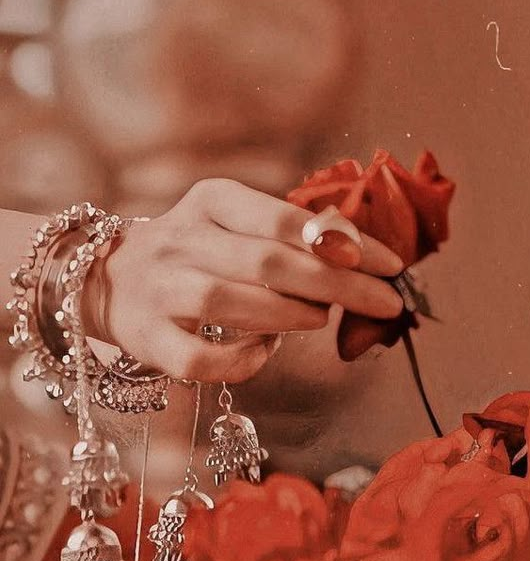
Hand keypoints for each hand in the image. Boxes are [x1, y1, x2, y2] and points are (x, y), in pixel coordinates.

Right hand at [83, 179, 404, 382]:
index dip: (344, 244)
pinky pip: (200, 359)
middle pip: (268, 261)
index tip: (392, 266)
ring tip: (323, 317)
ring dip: (290, 315)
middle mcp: (182, 239)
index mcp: (212, 201)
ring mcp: (160, 289)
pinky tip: (264, 351)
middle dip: (339, 284)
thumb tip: (361, 252)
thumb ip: (291, 233)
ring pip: (230, 303)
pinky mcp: (147, 337)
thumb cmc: (198, 252)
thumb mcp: (236, 222)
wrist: (106, 277)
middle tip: (387, 302)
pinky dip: (241, 360)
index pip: (285, 219)